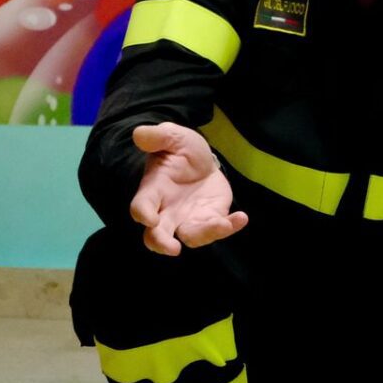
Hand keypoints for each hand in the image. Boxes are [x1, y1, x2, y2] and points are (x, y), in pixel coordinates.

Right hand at [129, 123, 247, 255]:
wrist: (202, 162)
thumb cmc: (181, 152)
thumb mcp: (174, 138)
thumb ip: (159, 137)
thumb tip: (140, 133)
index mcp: (153, 190)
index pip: (141, 206)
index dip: (143, 214)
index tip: (149, 219)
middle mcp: (166, 211)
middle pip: (157, 235)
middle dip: (161, 243)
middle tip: (172, 249)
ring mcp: (188, 218)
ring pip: (190, 236)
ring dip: (205, 234)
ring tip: (222, 225)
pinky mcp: (210, 218)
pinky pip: (217, 228)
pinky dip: (229, 226)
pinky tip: (242, 218)